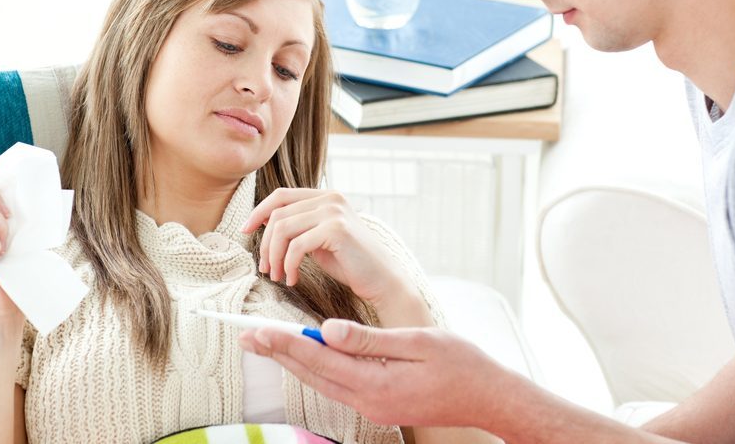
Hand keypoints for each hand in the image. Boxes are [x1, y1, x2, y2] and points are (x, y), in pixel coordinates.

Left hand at [238, 319, 497, 427]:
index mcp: (376, 383)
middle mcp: (368, 400)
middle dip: (278, 353)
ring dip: (293, 361)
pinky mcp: (379, 405)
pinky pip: (337, 386)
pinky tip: (306, 357)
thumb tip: (328, 328)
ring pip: (322, 382)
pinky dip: (316, 369)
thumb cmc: (461, 365)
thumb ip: (369, 338)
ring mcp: (373, 406)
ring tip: (267, 344)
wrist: (489, 398)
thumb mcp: (418, 342)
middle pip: (312, 373)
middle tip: (246, 337)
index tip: (258, 330)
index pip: (320, 359)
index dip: (286, 342)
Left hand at [242, 188, 410, 308]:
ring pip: (283, 229)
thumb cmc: (351, 263)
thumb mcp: (319, 240)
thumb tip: (265, 223)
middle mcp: (330, 198)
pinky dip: (289, 265)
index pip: (281, 195)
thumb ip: (299, 228)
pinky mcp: (336, 229)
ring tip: (279, 276)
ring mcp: (334, 211)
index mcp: (325, 197)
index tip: (245, 230)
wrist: (382, 280)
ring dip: (275, 257)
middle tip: (266, 269)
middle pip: (278, 214)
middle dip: (266, 244)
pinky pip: (297, 246)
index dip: (259, 211)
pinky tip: (293, 279)